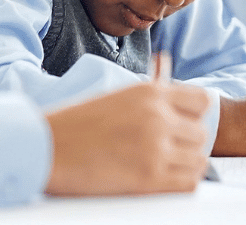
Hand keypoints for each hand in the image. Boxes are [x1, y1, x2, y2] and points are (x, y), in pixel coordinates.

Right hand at [44, 82, 209, 195]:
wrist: (43, 149)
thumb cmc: (76, 124)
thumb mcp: (117, 96)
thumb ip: (149, 88)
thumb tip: (165, 61)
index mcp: (150, 92)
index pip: (202, 101)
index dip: (193, 116)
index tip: (181, 125)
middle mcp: (157, 116)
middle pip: (201, 134)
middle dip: (186, 144)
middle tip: (167, 151)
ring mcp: (155, 147)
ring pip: (199, 160)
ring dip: (184, 166)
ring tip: (162, 167)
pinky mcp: (148, 178)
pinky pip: (189, 183)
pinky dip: (181, 184)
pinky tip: (162, 181)